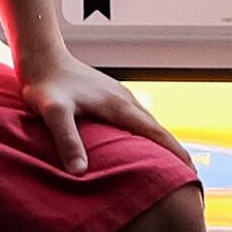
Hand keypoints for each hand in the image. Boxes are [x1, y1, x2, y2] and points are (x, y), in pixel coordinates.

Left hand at [13, 49, 188, 173]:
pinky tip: (138, 141)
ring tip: (168, 162)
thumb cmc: (45, 84)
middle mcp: (123, 99)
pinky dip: (145, 132)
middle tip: (187, 174)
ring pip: (147, 122)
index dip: (174, 153)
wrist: (41, 57)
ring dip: (160, 140)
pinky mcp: (108, 95)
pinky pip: (135, 117)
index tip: (190, 172)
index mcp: (118, 105)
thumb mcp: (54, 114)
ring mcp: (117, 95)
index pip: (156, 133)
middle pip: (157, 128)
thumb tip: (79, 171)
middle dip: (173, 150)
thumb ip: (67, 140)